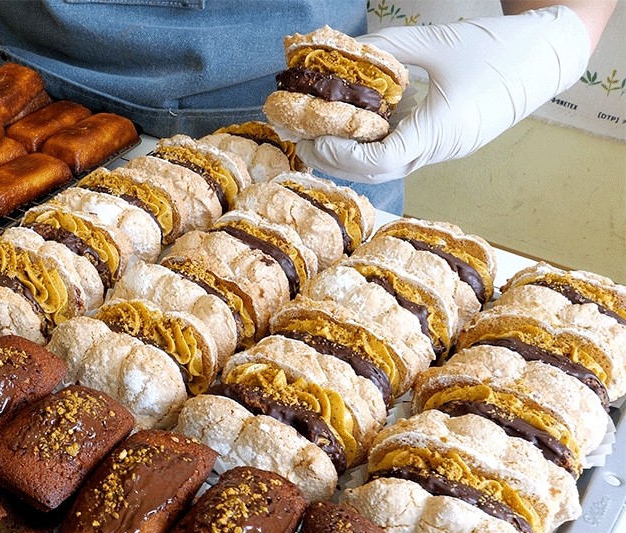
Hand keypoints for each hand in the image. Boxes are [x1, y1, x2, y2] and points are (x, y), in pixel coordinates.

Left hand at [295, 6, 590, 183]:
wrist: (549, 55)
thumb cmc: (499, 47)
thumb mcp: (438, 42)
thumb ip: (390, 47)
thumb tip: (344, 50)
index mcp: (442, 131)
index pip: (381, 161)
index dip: (341, 154)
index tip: (314, 137)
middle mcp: (442, 148)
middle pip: (377, 172)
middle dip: (336, 159)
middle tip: (301, 138)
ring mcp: (445, 149)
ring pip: (389, 166)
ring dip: (351, 155)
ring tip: (319, 134)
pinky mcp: (446, 141)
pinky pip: (402, 151)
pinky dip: (373, 143)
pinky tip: (353, 125)